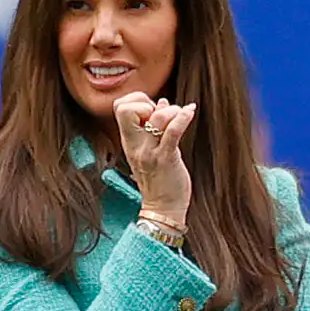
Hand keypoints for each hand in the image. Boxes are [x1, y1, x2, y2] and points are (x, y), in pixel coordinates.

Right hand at [112, 93, 195, 230]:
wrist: (163, 210)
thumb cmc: (159, 180)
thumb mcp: (150, 149)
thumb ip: (154, 126)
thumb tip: (162, 102)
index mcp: (129, 141)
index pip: (119, 107)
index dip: (136, 100)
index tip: (150, 109)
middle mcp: (136, 145)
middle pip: (124, 108)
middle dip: (143, 100)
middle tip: (160, 112)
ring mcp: (149, 152)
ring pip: (155, 117)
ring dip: (171, 110)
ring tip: (181, 115)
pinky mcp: (166, 159)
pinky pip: (172, 132)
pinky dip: (182, 118)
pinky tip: (190, 112)